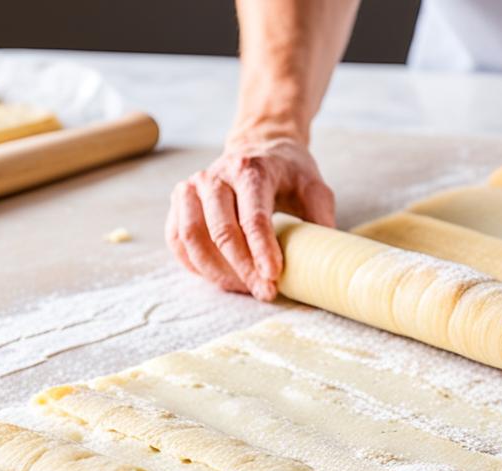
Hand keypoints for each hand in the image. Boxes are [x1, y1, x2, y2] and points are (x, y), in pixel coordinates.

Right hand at [165, 138, 334, 300]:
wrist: (258, 146)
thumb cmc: (288, 173)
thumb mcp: (314, 188)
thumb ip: (320, 219)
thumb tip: (324, 259)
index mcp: (251, 169)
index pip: (253, 217)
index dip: (262, 251)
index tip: (273, 278)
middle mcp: (216, 176)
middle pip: (222, 232)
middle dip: (243, 270)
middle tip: (265, 293)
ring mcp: (192, 188)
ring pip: (193, 239)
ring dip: (217, 272)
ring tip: (244, 288)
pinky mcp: (180, 202)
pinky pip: (177, 240)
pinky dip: (195, 265)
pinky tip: (219, 277)